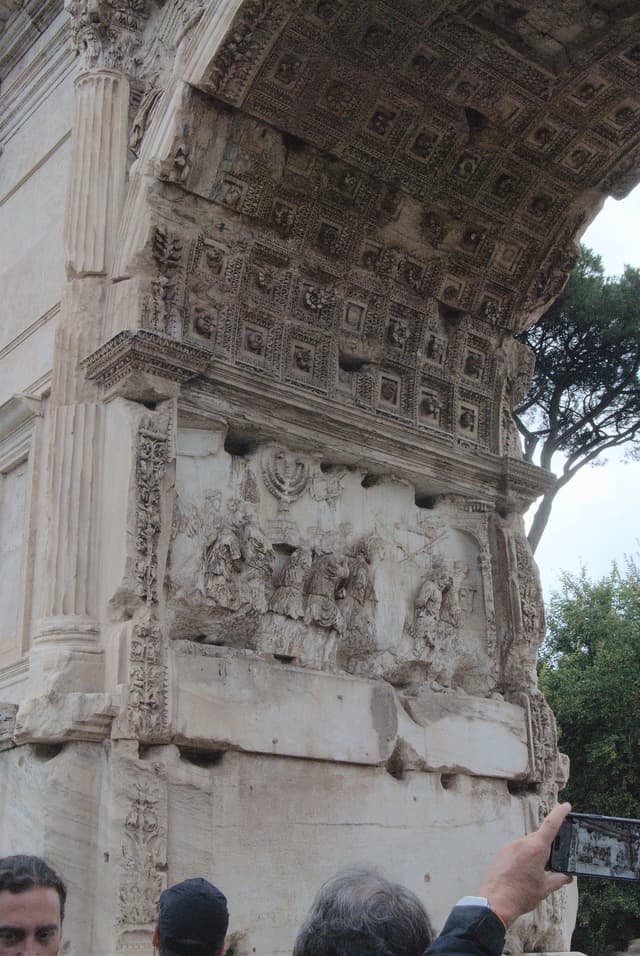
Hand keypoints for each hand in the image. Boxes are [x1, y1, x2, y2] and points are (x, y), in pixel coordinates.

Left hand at [478, 802, 573, 926]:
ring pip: (529, 844)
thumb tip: (569, 876)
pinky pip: (519, 850)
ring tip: (538, 872)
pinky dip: (526, 857)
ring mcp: (511, 846)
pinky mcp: (503, 852)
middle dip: (549, 846)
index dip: (560, 813)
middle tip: (556, 860)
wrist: (495, 901)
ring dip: (536, 853)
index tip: (566, 805)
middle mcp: (522, 842)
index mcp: (536, 848)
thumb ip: (559, 879)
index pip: (551, 824)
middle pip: (540, 838)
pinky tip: (526, 873)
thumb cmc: (521, 894)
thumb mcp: (545, 888)